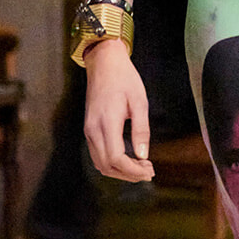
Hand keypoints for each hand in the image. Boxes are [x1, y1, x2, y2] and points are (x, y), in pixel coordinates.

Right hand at [83, 37, 154, 181]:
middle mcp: (93, 129)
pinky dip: (112, 163)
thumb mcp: (140, 102)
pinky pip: (98, 155)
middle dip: (129, 175)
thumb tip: (143, 155)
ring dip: (120, 171)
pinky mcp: (88, 129)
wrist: (104, 63)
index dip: (133, 170)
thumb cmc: (124, 78)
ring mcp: (88, 130)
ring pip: (100, 163)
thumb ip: (141, 130)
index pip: (116, 158)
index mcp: (107, 122)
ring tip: (141, 167)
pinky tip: (129, 159)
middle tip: (148, 171)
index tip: (149, 170)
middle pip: (107, 166)